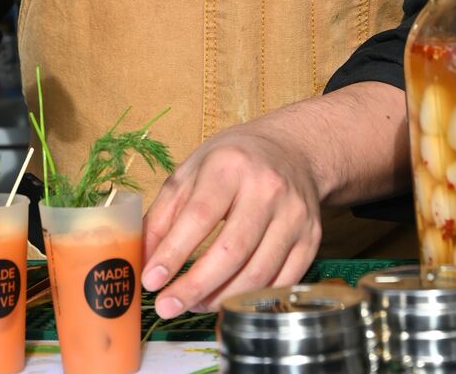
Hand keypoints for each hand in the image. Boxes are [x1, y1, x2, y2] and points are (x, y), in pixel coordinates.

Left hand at [142, 127, 321, 315]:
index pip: (199, 216)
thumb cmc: (234, 160)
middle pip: (231, 251)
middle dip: (194, 285)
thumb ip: (164, 212)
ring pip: (257, 272)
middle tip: (167, 306)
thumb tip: (144, 258)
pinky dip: (251, 297)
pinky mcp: (311, 239)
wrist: (293, 150)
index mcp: (230, 165)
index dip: (174, 253)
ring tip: (193, 304)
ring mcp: (294, 215)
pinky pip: (282, 281)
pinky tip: (227, 299)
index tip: (151, 280)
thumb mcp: (191, 169)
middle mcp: (266, 189)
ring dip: (220, 297)